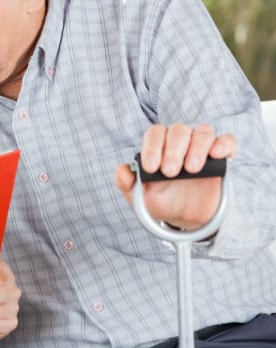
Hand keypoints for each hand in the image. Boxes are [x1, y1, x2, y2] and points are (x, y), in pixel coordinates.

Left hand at [115, 123, 236, 229]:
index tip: (151, 168)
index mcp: (158, 146)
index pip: (155, 134)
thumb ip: (126, 183)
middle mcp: (180, 141)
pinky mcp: (222, 155)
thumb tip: (122, 169)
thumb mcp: (139, 197)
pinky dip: (222, 144)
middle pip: (178, 130)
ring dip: (197, 148)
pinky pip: (226, 140)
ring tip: (192, 170)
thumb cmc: (160, 200)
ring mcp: (202, 146)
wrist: (185, 217)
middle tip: (171, 173)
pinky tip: (215, 155)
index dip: (152, 147)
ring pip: (203, 132)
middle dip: (173, 151)